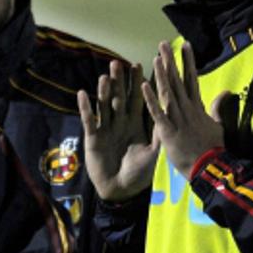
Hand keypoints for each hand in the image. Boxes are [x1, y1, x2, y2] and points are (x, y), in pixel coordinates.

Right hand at [78, 60, 158, 201]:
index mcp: (135, 124)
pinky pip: (89, 120)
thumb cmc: (138, 174)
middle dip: (119, 81)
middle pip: (119, 98)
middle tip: (118, 62)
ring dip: (103, 91)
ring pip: (104, 106)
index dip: (137, 83)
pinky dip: (85, 108)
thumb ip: (159, 134)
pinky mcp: (93, 138)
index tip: (138, 65)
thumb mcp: (153, 153)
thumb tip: (170, 114)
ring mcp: (105, 129)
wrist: (121, 190)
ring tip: (104, 75)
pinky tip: (82, 94)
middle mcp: (120, 123)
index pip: (137, 99)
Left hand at [141, 41, 226, 176]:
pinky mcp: (168, 132)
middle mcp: (187, 109)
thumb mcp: (217, 124)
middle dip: (171, 61)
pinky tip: (144, 86)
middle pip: (178, 81)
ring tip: (156, 57)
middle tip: (164, 44)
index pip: (192, 78)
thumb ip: (217, 107)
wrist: (208, 167)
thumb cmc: (212, 147)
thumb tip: (227, 91)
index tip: (184, 45)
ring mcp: (177, 119)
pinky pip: (157, 113)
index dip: (188, 61)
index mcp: (197, 106)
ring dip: (162, 74)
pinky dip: (151, 100)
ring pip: (168, 93)